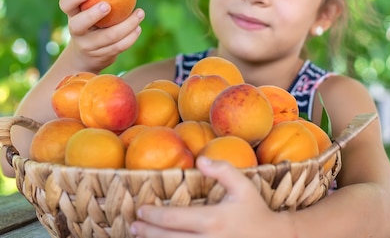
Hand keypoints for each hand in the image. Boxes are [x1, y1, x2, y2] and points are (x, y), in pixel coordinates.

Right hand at [59, 0, 143, 72]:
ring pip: (107, 37)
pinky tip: (138, 28)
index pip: (66, 4)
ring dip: (127, 25)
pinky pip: (118, 47)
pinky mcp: (101, 56)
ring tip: (140, 13)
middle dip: (93, 14)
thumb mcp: (90, 8)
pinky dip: (130, 37)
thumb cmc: (93, 21)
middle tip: (107, 5)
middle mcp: (76, 31)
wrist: (86, 55)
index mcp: (72, 14)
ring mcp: (88, 46)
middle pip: (79, 24)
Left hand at [130, 157, 294, 237]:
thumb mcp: (243, 186)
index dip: (153, 216)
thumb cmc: (256, 211)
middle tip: (134, 225)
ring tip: (141, 237)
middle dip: (148, 232)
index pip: (174, 219)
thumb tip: (199, 160)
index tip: (142, 210)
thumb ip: (222, 170)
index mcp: (213, 220)